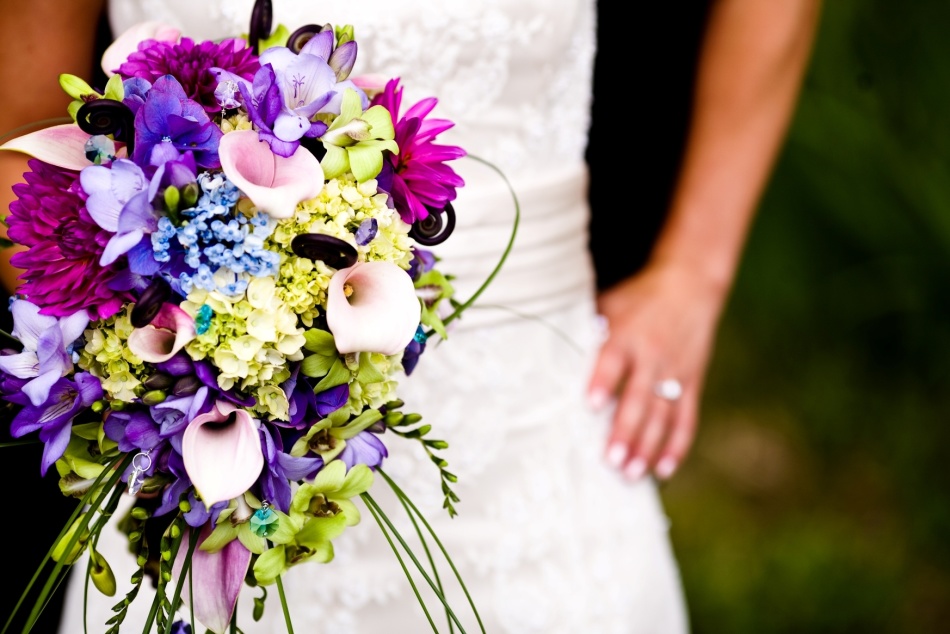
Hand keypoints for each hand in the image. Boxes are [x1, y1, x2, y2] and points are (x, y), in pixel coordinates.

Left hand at [587, 261, 726, 480]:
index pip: (613, 361)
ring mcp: (675, 371)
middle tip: (612, 461)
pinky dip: (677, 445)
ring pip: (664, 414)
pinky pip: (687, 417)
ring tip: (632, 474)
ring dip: (648, 446)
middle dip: (627, 430)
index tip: (590, 406)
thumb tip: (547, 354)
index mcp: (627, 334)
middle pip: (640, 397)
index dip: (603, 382)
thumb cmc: (636, 298)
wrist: (689, 284)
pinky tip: (664, 470)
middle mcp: (652, 355)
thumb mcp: (609, 304)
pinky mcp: (692, 381)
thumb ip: (586, 331)